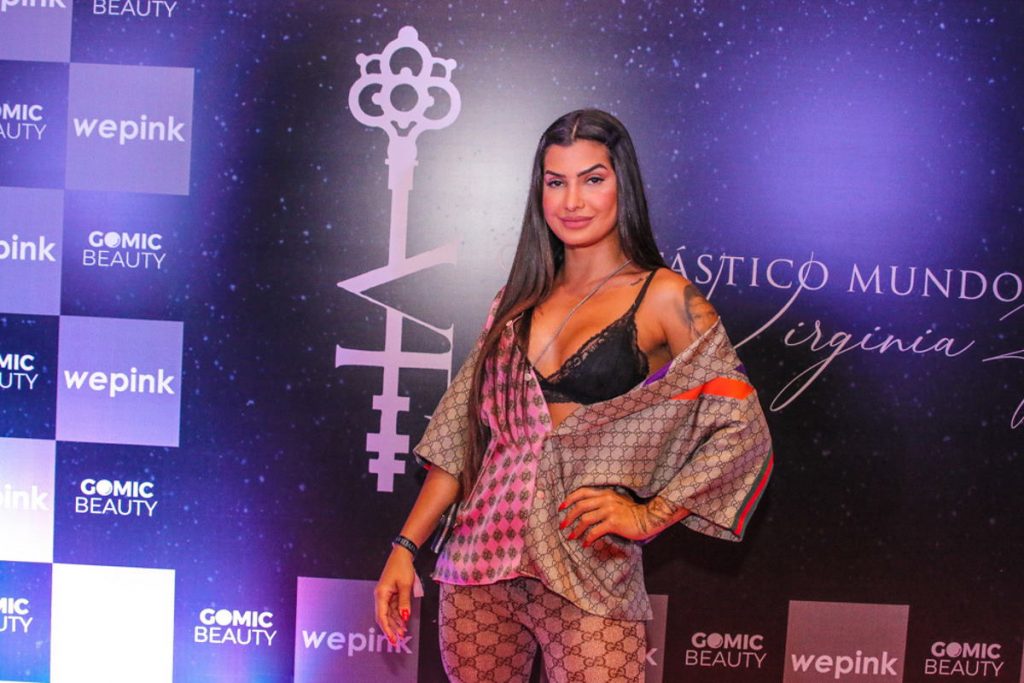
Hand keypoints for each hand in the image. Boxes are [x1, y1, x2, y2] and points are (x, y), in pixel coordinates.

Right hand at [374, 547, 414, 644]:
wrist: (402, 555)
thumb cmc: (402, 568)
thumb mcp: (405, 585)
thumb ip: (404, 602)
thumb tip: (404, 617)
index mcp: (381, 595)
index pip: (382, 616)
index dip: (387, 629)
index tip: (393, 638)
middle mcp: (380, 596)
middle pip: (384, 617)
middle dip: (391, 628)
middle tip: (399, 639)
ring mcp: (385, 595)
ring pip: (388, 613)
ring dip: (395, 623)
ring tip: (403, 632)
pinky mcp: (390, 593)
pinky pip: (392, 607)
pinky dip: (397, 615)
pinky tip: (403, 621)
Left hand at [558, 488, 685, 546]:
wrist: (648, 518)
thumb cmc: (632, 512)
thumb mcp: (617, 501)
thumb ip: (603, 502)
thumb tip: (586, 510)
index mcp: (605, 493)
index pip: (582, 492)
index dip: (569, 499)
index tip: (561, 507)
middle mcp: (606, 499)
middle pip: (580, 506)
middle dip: (568, 516)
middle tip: (562, 525)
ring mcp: (610, 510)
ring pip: (585, 519)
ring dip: (576, 529)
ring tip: (571, 537)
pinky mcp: (614, 522)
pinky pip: (595, 531)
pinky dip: (588, 538)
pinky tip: (585, 544)